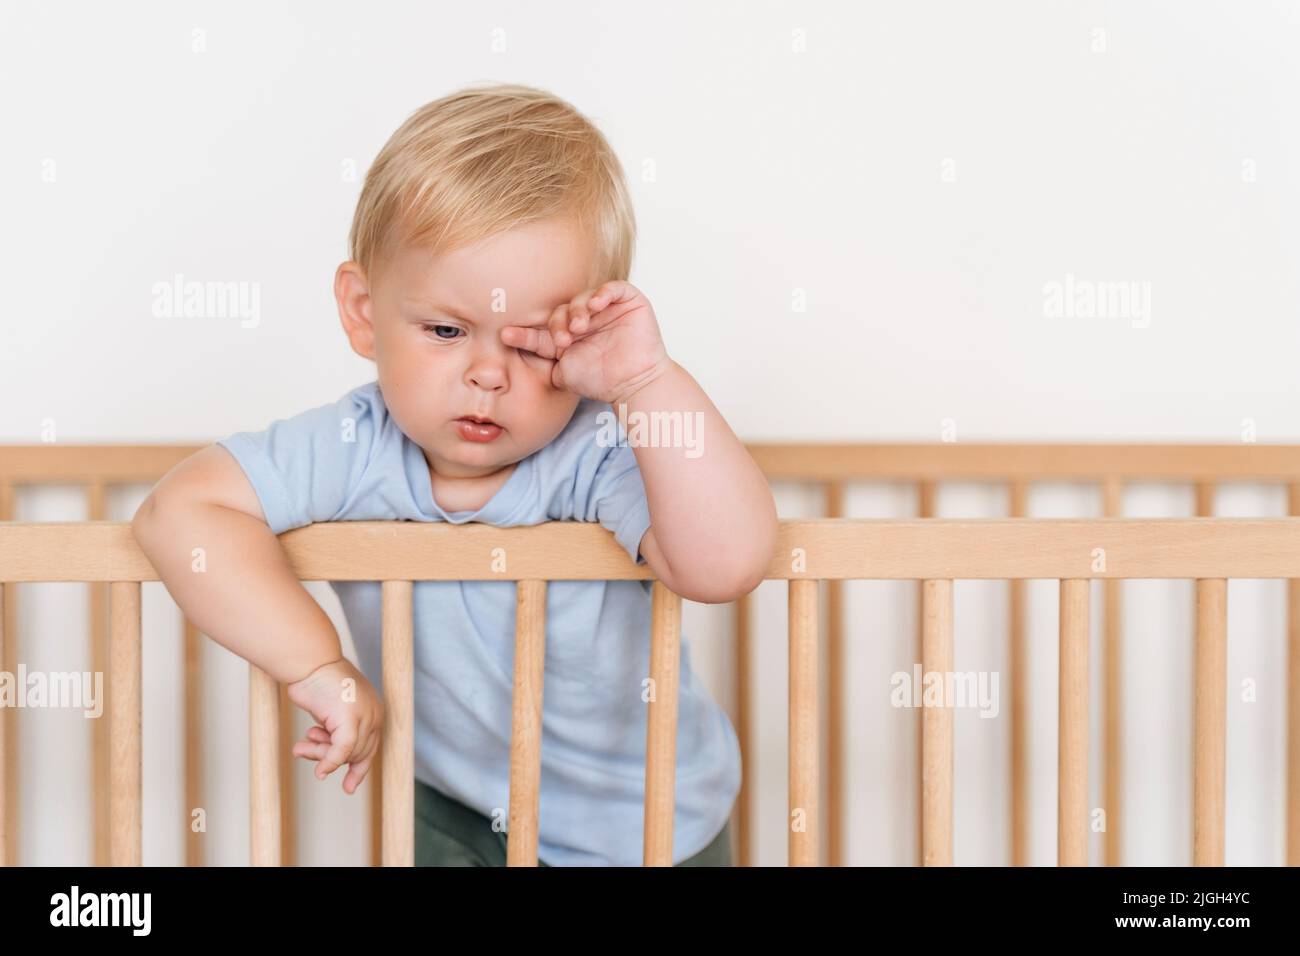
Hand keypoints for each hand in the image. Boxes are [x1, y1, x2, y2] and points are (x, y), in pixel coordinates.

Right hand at [286, 657, 382, 794]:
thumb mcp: (331, 713)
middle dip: (329, 758)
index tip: (349, 787)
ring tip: (301, 748)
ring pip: (346, 754)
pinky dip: (329, 762)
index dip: (358, 769)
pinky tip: (318, 769)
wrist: (310, 664)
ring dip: (320, 756)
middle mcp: (374, 714)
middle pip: (357, 753)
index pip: (369, 747)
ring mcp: (364, 717)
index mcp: (373, 711)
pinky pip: (341, 752)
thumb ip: (337, 733)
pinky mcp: (350, 720)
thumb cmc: (317, 684)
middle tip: (305, 750)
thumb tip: (331, 763)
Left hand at [500, 280, 673, 405]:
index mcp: (568, 335)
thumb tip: (512, 342)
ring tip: (579, 327)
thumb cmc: (602, 382)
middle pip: (561, 310)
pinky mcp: (628, 301)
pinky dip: (602, 293)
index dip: (525, 332)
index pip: (543, 329)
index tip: (506, 335)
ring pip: (583, 298)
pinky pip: (612, 288)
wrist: (635, 385)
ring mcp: (607, 309)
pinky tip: (596, 306)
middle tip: (562, 340)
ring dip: (577, 310)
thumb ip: (543, 360)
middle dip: (557, 324)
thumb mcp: (563, 373)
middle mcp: (586, 319)